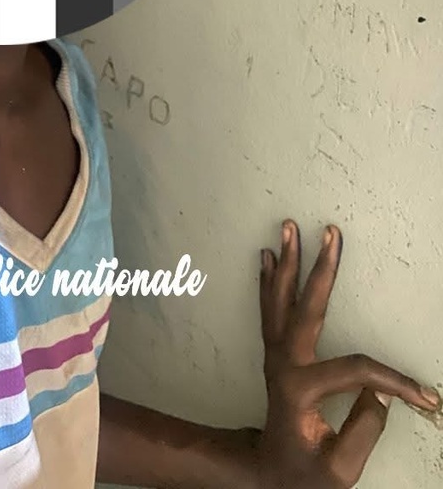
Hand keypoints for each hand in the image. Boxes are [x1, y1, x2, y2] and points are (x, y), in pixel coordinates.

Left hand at [255, 219, 439, 487]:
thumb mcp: (340, 466)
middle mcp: (284, 363)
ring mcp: (276, 355)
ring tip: (288, 226)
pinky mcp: (274, 353)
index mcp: (301, 389)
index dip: (394, 381)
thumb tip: (382, 391)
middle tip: (329, 233)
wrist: (265, 475)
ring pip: (280, 299)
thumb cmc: (305, 473)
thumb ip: (364, 428)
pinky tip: (266, 256)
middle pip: (306, 308)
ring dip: (286, 262)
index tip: (427, 396)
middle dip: (321, 269)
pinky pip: (269, 308)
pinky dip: (268, 280)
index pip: (356, 371)